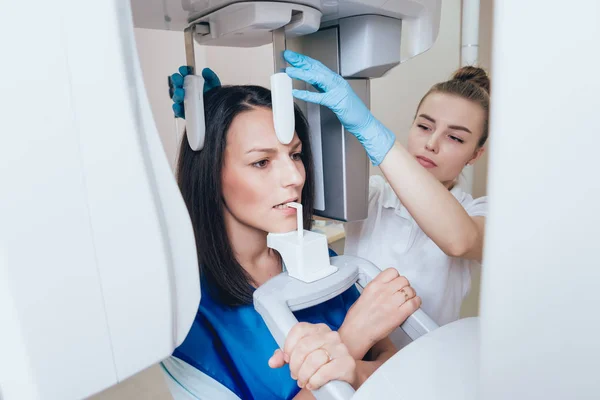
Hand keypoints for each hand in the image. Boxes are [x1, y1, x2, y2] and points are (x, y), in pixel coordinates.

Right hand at [168, 66, 220, 118]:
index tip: (184, 70)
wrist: (217, 111)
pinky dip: (177, 108)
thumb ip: (211, 77)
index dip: (183, 71)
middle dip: (177, 80)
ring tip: (181, 92)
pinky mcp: (184, 113)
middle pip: (178, 84)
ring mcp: (185, 101)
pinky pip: (178, 110)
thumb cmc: (214, 97)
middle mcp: (186, 91)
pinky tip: (178, 106)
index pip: (185, 74)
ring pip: (176, 96)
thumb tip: (205, 71)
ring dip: (177, 93)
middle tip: (180, 80)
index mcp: (192, 82)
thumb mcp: (214, 85)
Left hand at [268, 322, 356, 390]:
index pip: (299, 330)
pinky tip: (313, 384)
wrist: (343, 376)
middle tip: (295, 375)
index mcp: (319, 329)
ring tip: (304, 381)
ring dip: (304, 375)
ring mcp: (340, 348)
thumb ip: (285, 356)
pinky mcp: (347, 363)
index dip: (289, 346)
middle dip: (295, 365)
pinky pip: (324, 372)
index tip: (287, 359)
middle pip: (304, 347)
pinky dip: (315, 380)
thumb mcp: (301, 357)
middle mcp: (331, 335)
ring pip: (313, 360)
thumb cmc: (320, 365)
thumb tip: (273, 361)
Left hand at [283, 50, 395, 165]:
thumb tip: (308, 83)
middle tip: (287, 56)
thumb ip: (322, 88)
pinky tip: (296, 92)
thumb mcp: (333, 95)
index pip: (317, 66)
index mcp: (335, 80)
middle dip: (301, 61)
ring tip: (289, 71)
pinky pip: (319, 96)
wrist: (364, 122)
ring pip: (317, 78)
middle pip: (316, 67)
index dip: (304, 60)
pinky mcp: (337, 102)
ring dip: (302, 73)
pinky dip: (307, 94)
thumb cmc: (350, 111)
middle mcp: (336, 82)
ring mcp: (337, 91)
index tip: (292, 56)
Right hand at [341, 268, 420, 357]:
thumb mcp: (364, 295)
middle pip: (403, 280)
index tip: (396, 282)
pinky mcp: (399, 314)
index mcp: (374, 285)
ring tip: (407, 300)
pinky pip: (414, 303)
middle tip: (402, 292)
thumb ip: (377, 289)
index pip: (392, 272)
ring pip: (410, 290)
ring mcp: (392, 302)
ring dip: (411, 295)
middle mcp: (384, 291)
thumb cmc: (357, 318)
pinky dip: (416, 303)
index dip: (396, 277)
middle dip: (404, 286)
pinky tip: (413, 305)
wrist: (357, 332)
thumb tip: (386, 288)